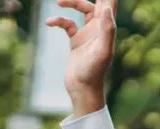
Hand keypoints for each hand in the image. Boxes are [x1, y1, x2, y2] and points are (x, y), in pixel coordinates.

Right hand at [46, 0, 116, 116]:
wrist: (83, 90)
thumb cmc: (95, 73)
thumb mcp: (103, 51)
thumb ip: (107, 30)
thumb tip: (106, 7)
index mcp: (107, 29)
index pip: (109, 4)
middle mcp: (99, 29)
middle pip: (94, 3)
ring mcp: (88, 34)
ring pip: (81, 9)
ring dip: (70, 3)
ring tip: (58, 2)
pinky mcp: (76, 41)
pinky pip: (67, 24)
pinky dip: (58, 20)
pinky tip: (50, 22)